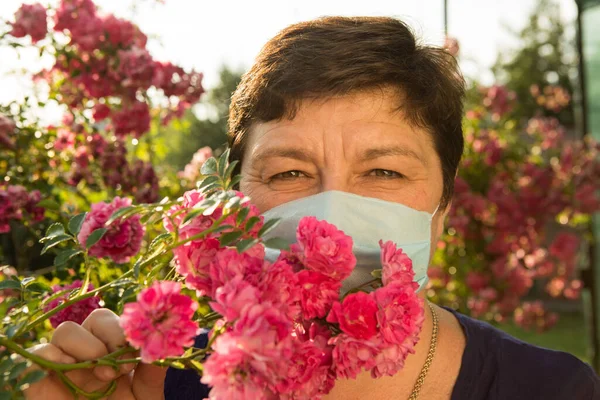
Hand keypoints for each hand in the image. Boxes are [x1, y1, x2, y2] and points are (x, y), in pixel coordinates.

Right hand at [23, 309, 165, 399]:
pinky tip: (69, 369)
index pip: (121, 321)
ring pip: (66, 331)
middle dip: (110, 338)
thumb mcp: (145, 396)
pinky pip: (37, 353)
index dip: (127, 332)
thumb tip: (165, 344)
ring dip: (85, 346)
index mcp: (115, 350)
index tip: (134, 357)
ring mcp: (62, 363)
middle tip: (118, 370)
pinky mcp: (37, 378)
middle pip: (95, 319)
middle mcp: (89, 351)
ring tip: (100, 377)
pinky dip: (52, 355)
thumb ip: (153, 372)